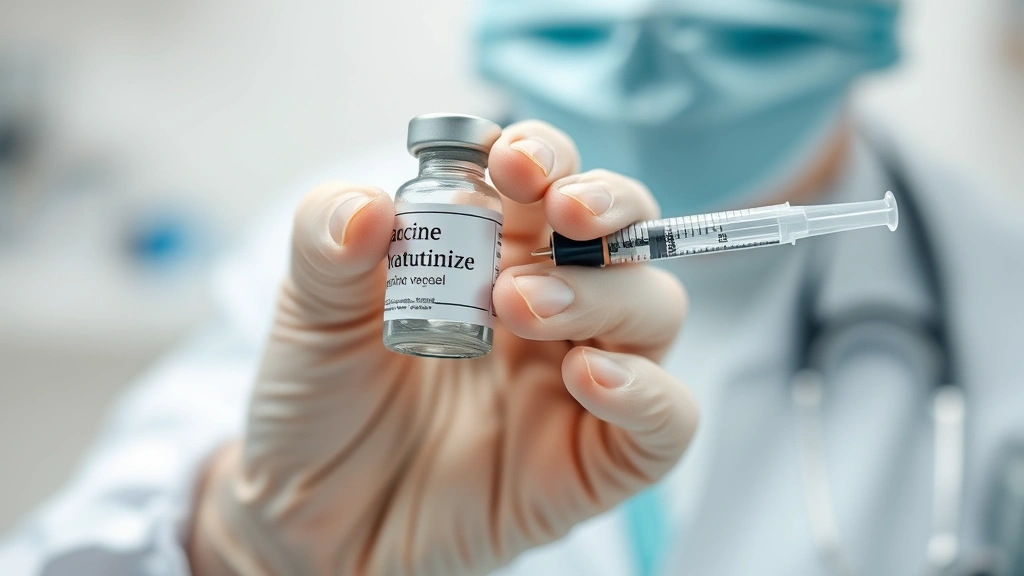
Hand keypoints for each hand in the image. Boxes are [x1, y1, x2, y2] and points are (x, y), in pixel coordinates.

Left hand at [188, 120, 698, 575]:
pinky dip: (647, 392)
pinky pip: (667, 421)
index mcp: (493, 257)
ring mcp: (576, 384)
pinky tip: (587, 378)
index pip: (554, 183)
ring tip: (519, 306)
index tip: (510, 162)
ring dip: (604, 293)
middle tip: (557, 210)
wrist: (311, 517)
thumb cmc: (320, 404)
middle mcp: (550, 312)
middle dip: (606, 205)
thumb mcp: (309, 317)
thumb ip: (326, 248)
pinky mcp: (592, 460)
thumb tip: (369, 205)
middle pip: (625, 236)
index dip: (548, 156)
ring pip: (654, 311)